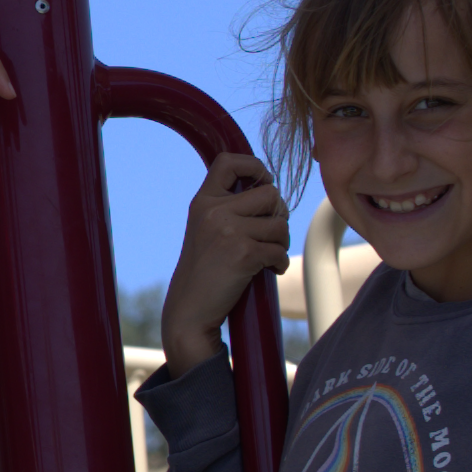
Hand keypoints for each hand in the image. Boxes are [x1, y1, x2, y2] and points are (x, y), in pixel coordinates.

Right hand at [157, 158, 292, 364]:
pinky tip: (268, 271)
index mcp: (202, 201)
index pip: (229, 161)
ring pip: (280, 225)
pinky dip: (279, 263)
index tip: (261, 183)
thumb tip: (270, 192)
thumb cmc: (203, 273)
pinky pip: (280, 251)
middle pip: (269, 194)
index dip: (254, 166)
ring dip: (280, 243)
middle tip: (269, 234)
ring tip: (266, 255)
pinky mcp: (244, 253)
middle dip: (277, 215)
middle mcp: (213, 211)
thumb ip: (227, 209)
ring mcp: (228, 231)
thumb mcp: (205, 230)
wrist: (190, 310)